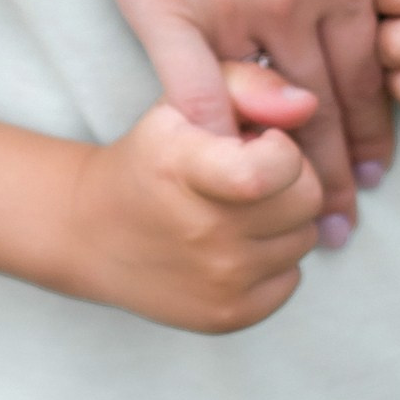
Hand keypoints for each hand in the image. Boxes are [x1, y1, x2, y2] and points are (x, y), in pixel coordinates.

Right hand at [59, 76, 326, 332]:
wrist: (92, 234)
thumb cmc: (151, 157)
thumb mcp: (182, 101)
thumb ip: (247, 84)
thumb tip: (307, 105)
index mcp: (184, 167)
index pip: (268, 170)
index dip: (283, 149)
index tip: (261, 141)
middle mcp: (203, 232)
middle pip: (306, 200)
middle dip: (290, 179)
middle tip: (250, 174)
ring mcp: (218, 281)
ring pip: (305, 238)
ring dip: (282, 220)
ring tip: (236, 209)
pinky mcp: (228, 315)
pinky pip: (292, 278)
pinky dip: (273, 260)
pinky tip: (234, 245)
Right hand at [78, 0, 395, 220]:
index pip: (374, 66)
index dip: (376, 122)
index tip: (377, 167)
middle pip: (329, 104)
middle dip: (339, 168)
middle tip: (344, 223)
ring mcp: (234, 2)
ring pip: (270, 112)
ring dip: (285, 172)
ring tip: (295, 217)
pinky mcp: (164, 0)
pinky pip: (191, 92)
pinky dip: (208, 141)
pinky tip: (217, 178)